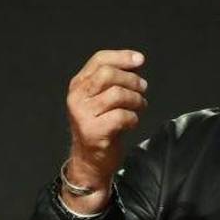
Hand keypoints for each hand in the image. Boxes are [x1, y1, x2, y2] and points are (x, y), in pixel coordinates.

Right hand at [62, 49, 148, 209]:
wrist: (90, 161)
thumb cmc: (101, 127)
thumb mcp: (101, 100)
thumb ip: (113, 81)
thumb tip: (136, 61)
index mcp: (78, 85)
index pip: (99, 60)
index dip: (122, 57)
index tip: (140, 60)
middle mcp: (77, 97)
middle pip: (109, 75)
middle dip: (132, 80)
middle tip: (142, 89)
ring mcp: (83, 115)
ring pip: (118, 94)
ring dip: (136, 100)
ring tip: (139, 107)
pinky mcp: (94, 131)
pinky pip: (122, 116)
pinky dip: (133, 118)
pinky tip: (132, 123)